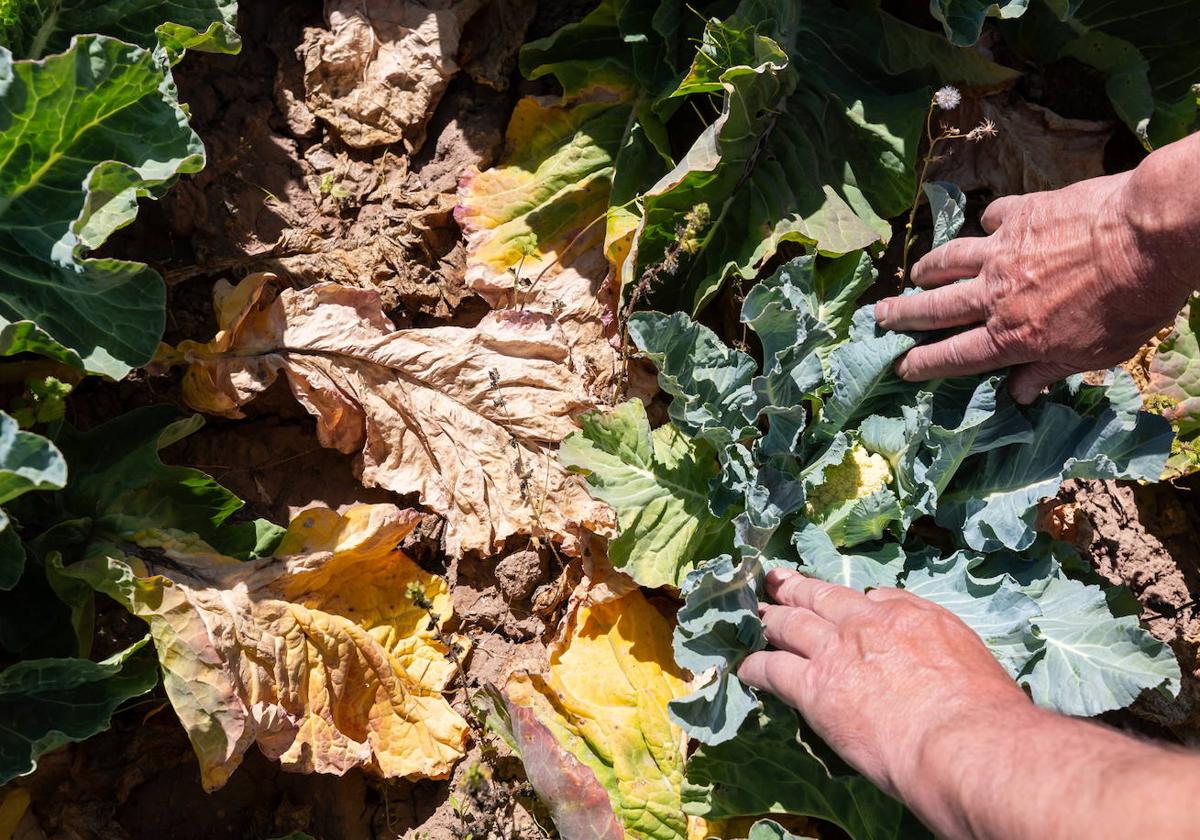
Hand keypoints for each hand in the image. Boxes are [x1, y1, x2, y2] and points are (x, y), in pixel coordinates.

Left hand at [738, 568, 1029, 797]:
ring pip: (790, 624)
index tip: (845, 606)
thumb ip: (942, 643)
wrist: (960, 741)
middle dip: (797, 588)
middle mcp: (867, 623)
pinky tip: (743, 668)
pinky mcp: (812, 687)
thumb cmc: (982, 713)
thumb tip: (927, 647)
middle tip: (776, 580)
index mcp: (909, 615)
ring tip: (754, 616)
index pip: (873, 597)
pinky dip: (754, 666)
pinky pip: (772, 669)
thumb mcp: (970, 657)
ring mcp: (836, 652)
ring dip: (769, 619)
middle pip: (821, 597)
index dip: (855, 603)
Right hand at [874, 163, 1196, 403]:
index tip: (900, 365)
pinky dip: (988, 225)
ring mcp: (1001, 251)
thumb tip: (1019, 392)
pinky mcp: (1020, 213)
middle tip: (878, 316)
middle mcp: (994, 294)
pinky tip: (991, 226)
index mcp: (1011, 336)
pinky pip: (993, 218)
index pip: (953, 355)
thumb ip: (1050, 369)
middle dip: (902, 315)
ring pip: (950, 260)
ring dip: (929, 269)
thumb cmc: (1132, 304)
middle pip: (935, 308)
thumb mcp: (1096, 354)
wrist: (1148, 235)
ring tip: (916, 273)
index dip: (922, 363)